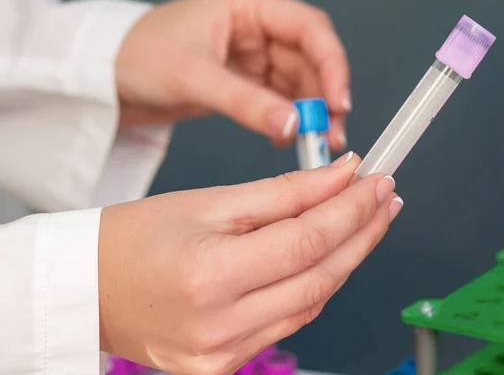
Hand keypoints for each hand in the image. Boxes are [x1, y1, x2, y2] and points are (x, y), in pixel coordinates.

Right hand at [98, 152, 401, 374]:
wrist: (89, 288)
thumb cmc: (133, 239)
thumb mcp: (208, 203)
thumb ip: (283, 194)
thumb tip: (338, 178)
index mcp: (209, 277)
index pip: (307, 242)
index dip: (351, 209)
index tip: (374, 181)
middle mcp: (219, 327)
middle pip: (320, 276)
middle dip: (362, 233)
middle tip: (384, 198)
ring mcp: (223, 355)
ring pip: (312, 303)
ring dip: (345, 260)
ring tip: (366, 222)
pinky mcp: (225, 365)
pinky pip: (289, 323)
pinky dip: (314, 287)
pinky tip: (329, 258)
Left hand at [116, 0, 349, 149]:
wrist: (106, 78)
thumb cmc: (137, 55)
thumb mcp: (193, 77)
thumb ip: (245, 102)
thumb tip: (293, 124)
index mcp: (247, 7)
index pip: (308, 29)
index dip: (331, 64)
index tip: (338, 101)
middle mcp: (256, 29)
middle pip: (309, 60)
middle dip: (324, 97)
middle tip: (330, 134)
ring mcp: (252, 57)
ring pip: (298, 84)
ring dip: (311, 113)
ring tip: (317, 144)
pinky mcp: (244, 82)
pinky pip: (279, 101)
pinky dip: (289, 120)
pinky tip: (291, 139)